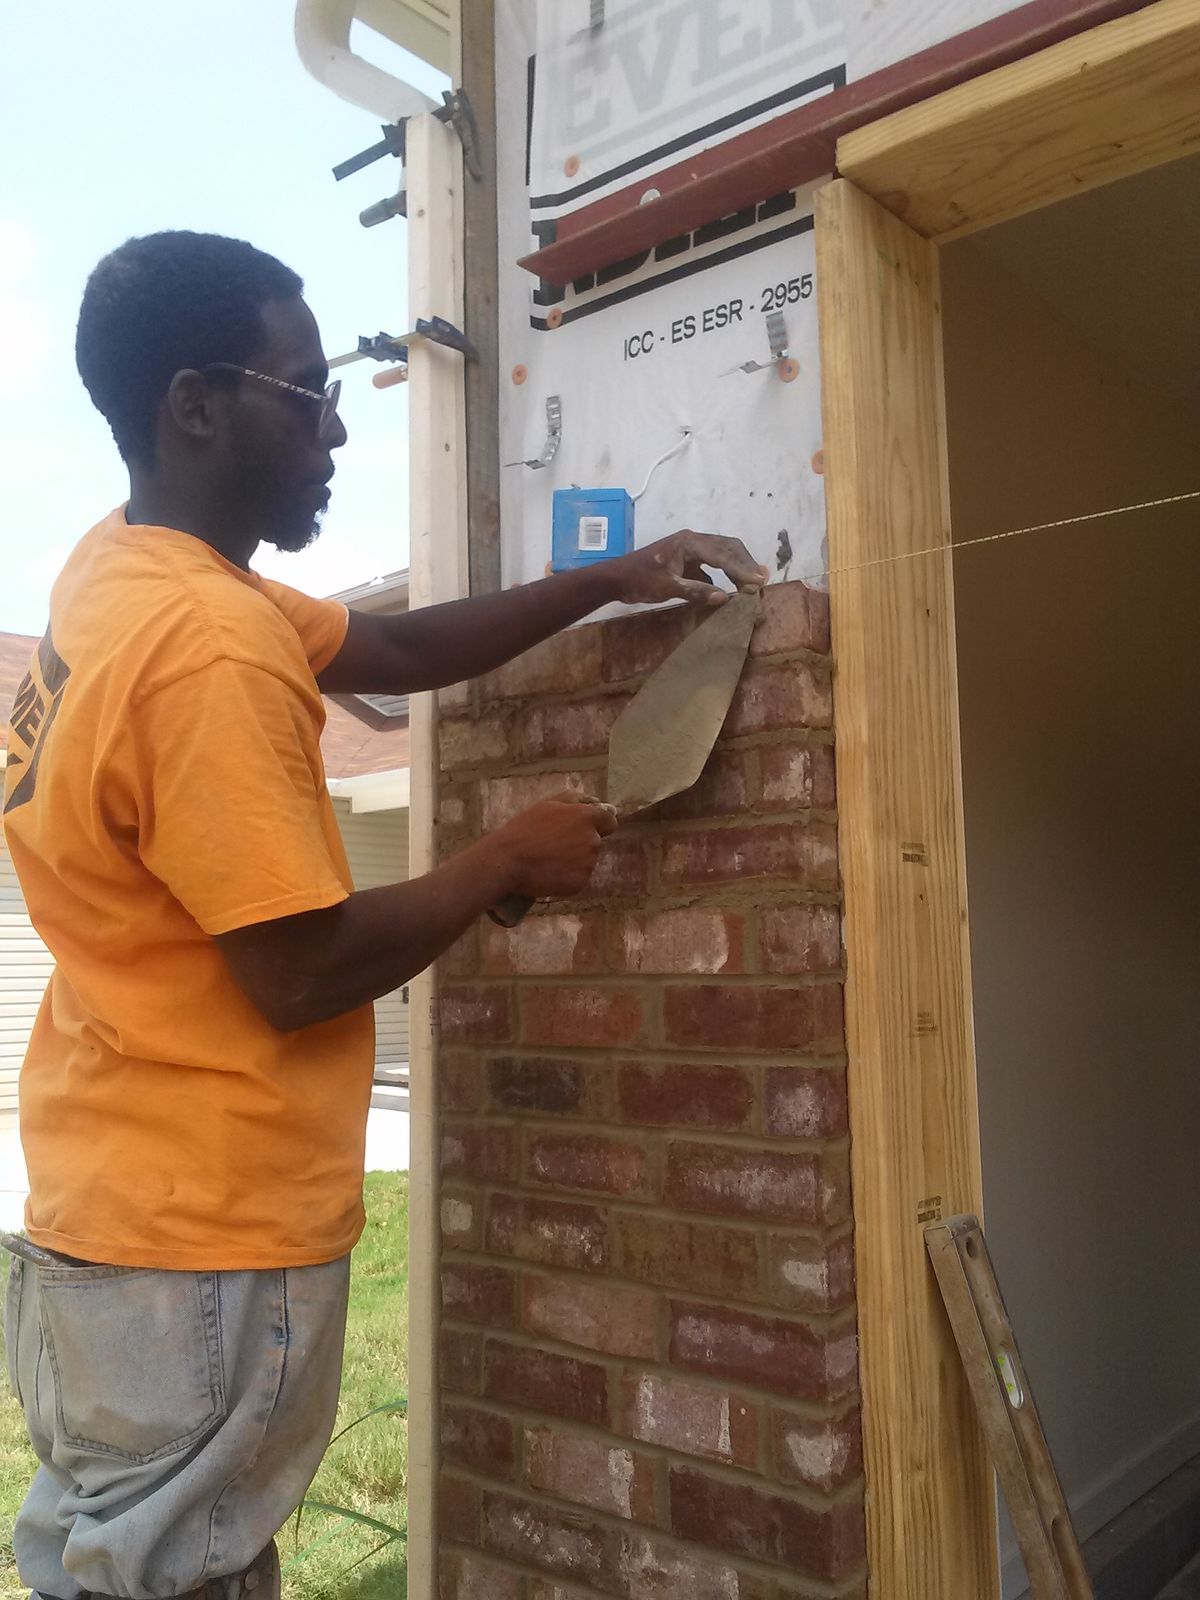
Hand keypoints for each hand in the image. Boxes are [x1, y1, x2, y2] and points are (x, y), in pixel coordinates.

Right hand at [489, 795, 617, 900]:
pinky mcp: (580, 883)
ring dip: (573, 861)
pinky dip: (566, 877)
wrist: (508, 861)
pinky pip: (577, 878)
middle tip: (554, 845)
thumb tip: (596, 802)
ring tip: (547, 860)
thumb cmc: (524, 830)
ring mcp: (588, 863)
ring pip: (586, 861)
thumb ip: (574, 800)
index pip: (609, 821)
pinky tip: (548, 873)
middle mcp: (592, 840)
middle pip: (594, 842)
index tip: (586, 829)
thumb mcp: (547, 804)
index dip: (600, 825)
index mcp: (586, 817)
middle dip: (579, 843)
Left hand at [609, 530, 768, 607]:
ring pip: (721, 555)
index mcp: (689, 542)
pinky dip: (723, 575)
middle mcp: (693, 541)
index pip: (722, 554)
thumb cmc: (639, 580)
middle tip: (762, 581)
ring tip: (751, 584)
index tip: (758, 581)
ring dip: (736, 568)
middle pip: (728, 548)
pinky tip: (730, 588)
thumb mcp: (668, 588)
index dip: (742, 568)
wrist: (615, 578)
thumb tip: (725, 597)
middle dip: (745, 563)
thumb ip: (696, 591)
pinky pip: (711, 565)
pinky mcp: (686, 561)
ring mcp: (690, 550)